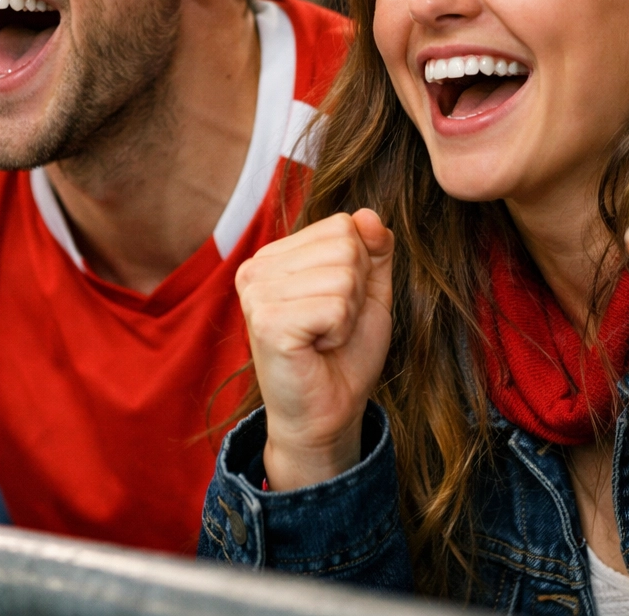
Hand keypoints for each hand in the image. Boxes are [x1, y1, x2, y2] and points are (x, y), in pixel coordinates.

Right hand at [235, 209, 392, 489]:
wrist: (328, 414)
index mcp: (275, 256)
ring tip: (323, 338)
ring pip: (343, 276)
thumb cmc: (344, 355)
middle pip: (345, 246)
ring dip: (348, 315)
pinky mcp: (266, 321)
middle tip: (332, 327)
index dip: (360, 270)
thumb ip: (372, 250)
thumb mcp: (369, 293)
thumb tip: (368, 214)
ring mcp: (256, 293)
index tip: (338, 307)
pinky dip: (339, 332)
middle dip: (356, 292)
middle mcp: (256, 267)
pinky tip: (316, 349)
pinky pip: (334, 306)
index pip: (342, 225)